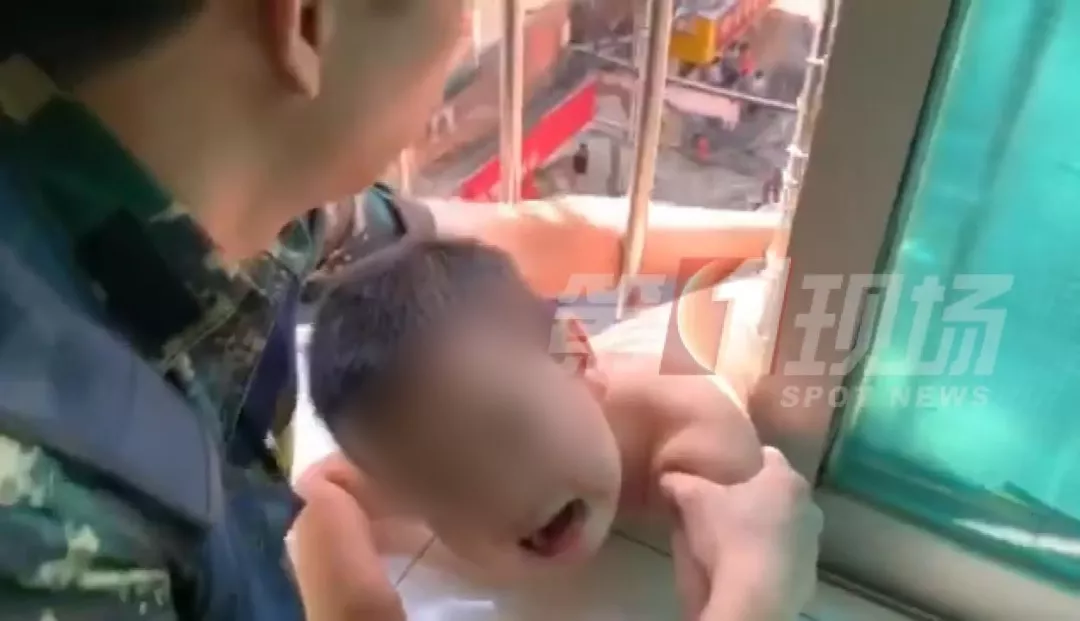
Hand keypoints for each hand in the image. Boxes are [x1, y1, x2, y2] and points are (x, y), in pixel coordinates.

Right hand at [662, 447, 823, 620]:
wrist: (757, 596)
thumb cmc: (730, 536)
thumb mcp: (694, 501)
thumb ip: (679, 482)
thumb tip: (668, 477)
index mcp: (785, 479)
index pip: (768, 455)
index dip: (745, 459)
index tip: (724, 470)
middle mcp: (809, 505)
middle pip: (779, 491)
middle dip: (756, 494)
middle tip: (725, 503)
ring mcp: (813, 541)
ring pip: (786, 523)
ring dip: (766, 526)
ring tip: (735, 537)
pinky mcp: (810, 572)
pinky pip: (787, 554)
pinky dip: (771, 555)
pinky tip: (747, 565)